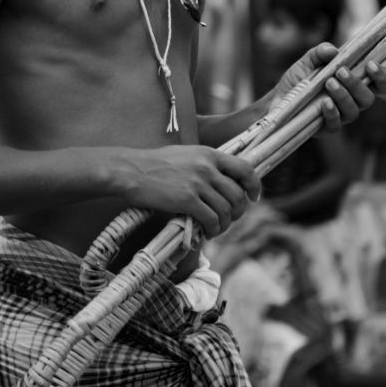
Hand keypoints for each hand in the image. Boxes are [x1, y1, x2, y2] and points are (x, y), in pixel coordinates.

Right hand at [124, 145, 261, 238]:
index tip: (253, 197)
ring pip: (226, 210)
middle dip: (238, 212)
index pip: (245, 169)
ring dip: (224, 224)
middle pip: (238, 195)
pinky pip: (211, 219)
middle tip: (230, 219)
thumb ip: (206, 164)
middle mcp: (207, 167)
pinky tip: (206, 232)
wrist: (131, 170)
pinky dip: (213, 229)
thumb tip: (222, 181)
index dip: (254, 185)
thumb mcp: (186, 154)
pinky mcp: (187, 199)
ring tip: (216, 228)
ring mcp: (198, 183)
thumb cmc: (155, 164)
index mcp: (209, 154)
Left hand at [272, 42, 385, 132]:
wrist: (278, 98)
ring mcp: (340, 116)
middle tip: (341, 71)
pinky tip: (324, 103)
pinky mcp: (326, 128)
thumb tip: (333, 50)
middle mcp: (351, 102)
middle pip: (368, 98)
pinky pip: (336, 125)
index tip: (372, 64)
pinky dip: (332, 113)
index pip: (379, 85)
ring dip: (344, 95)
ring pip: (354, 111)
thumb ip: (320, 52)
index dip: (382, 76)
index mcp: (354, 85)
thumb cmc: (299, 79)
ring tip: (329, 83)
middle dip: (357, 84)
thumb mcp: (308, 60)